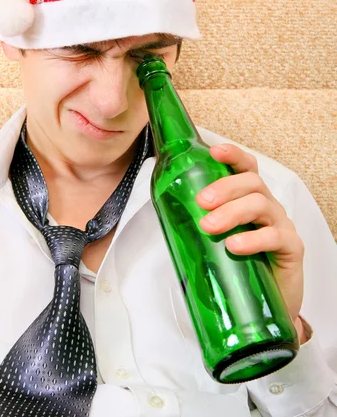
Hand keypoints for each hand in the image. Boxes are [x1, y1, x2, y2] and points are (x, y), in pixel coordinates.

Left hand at [196, 144, 306, 341]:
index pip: (246, 167)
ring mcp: (281, 225)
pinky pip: (275, 236)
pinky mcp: (292, 248)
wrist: (269, 304)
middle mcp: (267, 206)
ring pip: (260, 204)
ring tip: (209, 227)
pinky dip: (253, 239)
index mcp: (249, 198)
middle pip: (252, 182)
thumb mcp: (219, 240)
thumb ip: (200, 224)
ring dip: (232, 212)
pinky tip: (235, 246)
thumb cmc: (241, 266)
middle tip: (201, 203)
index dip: (232, 155)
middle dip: (224, 188)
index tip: (214, 152)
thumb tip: (164, 215)